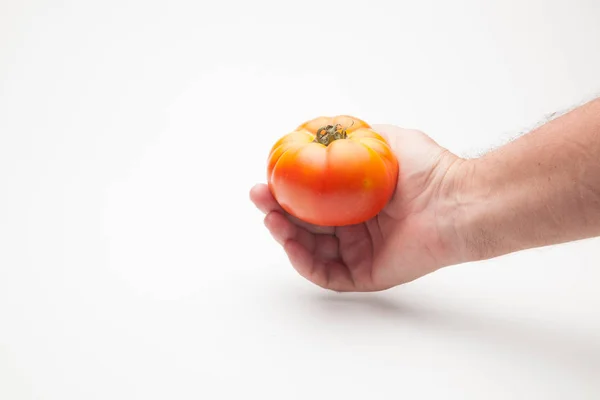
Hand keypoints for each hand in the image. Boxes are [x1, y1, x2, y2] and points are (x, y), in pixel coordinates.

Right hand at [250, 125, 464, 291]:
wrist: (455, 200)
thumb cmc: (427, 169)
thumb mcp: (383, 139)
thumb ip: (352, 137)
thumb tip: (325, 131)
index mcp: (356, 202)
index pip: (312, 200)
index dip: (288, 191)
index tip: (268, 178)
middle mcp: (355, 228)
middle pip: (305, 226)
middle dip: (277, 212)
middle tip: (259, 196)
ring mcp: (359, 253)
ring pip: (311, 250)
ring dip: (284, 235)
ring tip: (270, 217)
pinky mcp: (366, 274)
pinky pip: (327, 274)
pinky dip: (304, 261)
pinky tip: (291, 242)